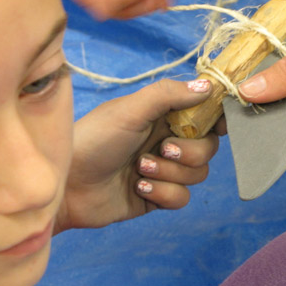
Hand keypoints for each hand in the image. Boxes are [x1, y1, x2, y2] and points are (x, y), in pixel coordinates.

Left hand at [55, 79, 219, 231]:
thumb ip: (168, 95)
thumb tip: (207, 87)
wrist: (67, 186)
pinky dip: (163, 193)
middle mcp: (166, 140)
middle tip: (162, 148)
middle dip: (189, 151)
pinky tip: (139, 188)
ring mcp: (163, 170)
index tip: (218, 125)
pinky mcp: (158, 197)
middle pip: (208, 147)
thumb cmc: (93, 140)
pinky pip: (182, 198)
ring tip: (139, 169)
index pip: (203, 113)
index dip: (216, 118)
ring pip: (198, 174)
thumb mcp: (129, 110)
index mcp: (162, 115)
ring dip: (170, 172)